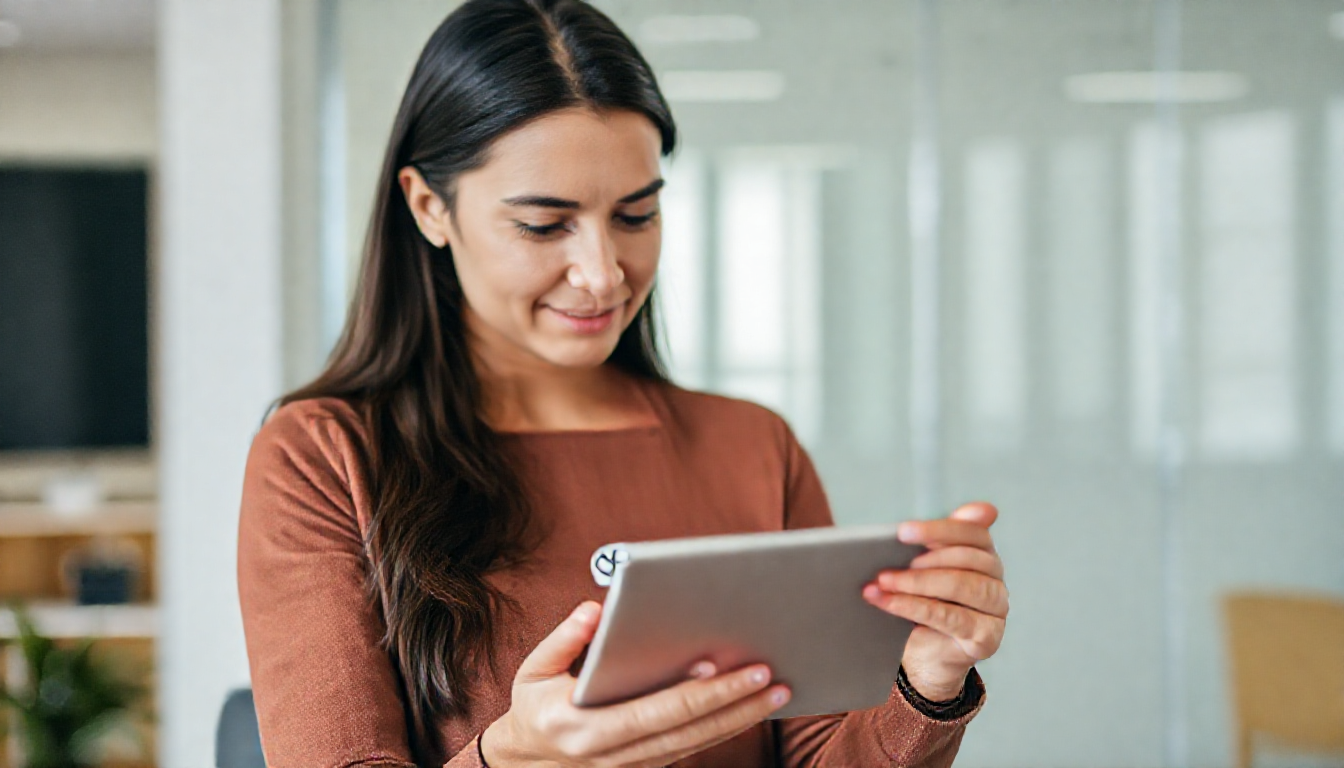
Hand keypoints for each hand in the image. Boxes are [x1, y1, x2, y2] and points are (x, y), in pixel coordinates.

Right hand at [481, 601, 791, 767]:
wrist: (526, 763)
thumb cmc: (535, 706)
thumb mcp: (533, 670)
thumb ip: (564, 639)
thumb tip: (596, 610)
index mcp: (584, 729)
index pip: (651, 712)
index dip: (690, 694)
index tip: (721, 666)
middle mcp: (613, 756)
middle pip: (686, 731)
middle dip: (732, 704)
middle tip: (773, 677)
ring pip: (697, 745)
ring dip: (740, 718)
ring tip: (779, 690)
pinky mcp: (648, 767)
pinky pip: (693, 749)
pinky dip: (724, 728)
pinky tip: (753, 706)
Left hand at [862, 502, 1007, 701]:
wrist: (924, 655)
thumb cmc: (923, 603)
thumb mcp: (922, 569)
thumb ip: (931, 540)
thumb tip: (949, 514)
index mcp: (985, 554)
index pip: (973, 532)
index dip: (938, 530)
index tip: (903, 531)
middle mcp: (996, 580)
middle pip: (967, 558)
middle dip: (923, 559)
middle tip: (886, 563)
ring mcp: (997, 610)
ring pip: (961, 586)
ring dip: (916, 583)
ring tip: (883, 582)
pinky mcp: (987, 637)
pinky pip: (951, 617)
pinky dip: (914, 607)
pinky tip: (889, 603)